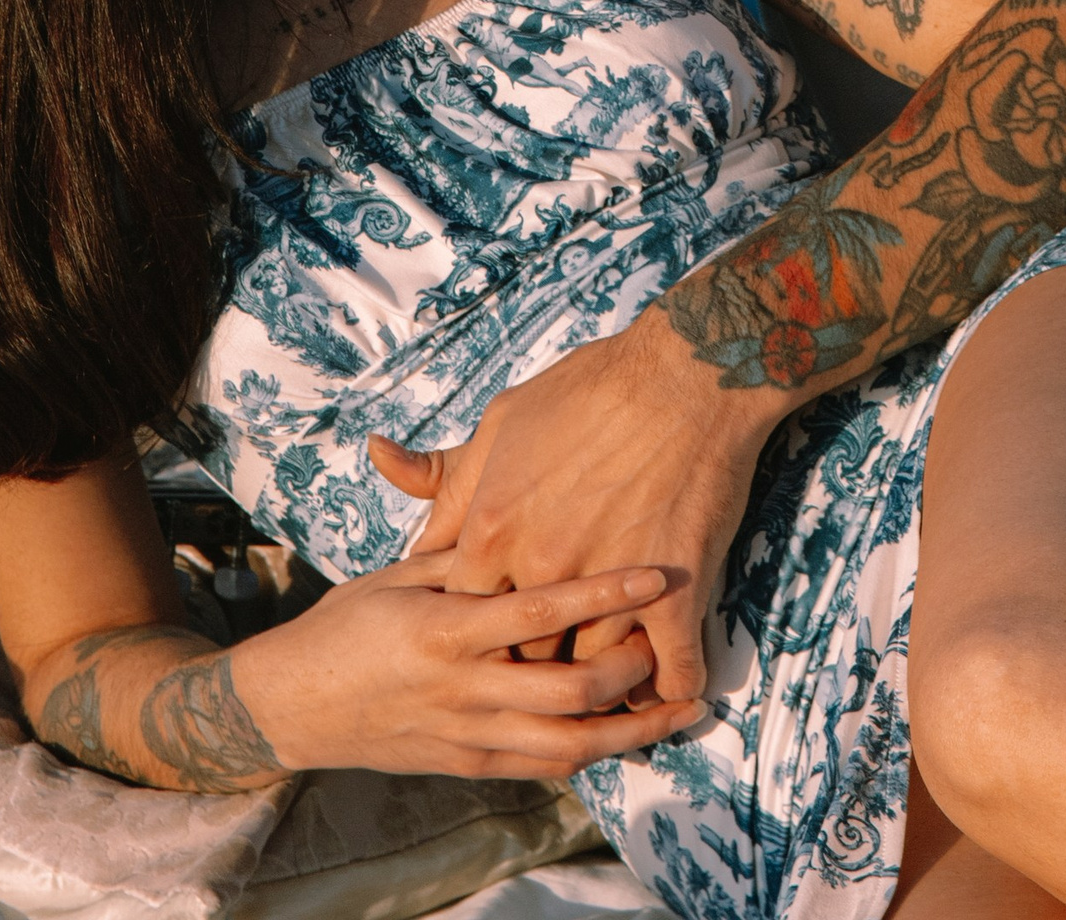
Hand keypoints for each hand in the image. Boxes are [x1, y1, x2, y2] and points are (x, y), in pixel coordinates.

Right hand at [230, 552, 699, 779]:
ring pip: (567, 745)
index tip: (656, 569)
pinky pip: (543, 765)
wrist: (295, 706)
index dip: (606, 591)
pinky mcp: (470, 766)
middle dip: (630, 668)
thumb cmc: (346, 626)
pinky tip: (630, 734)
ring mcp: (468, 736)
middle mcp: (462, 690)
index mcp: (446, 630)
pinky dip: (592, 752)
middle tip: (671, 636)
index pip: (542, 611)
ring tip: (680, 706)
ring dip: (630, 729)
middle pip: (567, 691)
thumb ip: (460, 553)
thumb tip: (515, 511)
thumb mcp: (397, 575)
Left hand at [371, 307, 790, 704]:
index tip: (493, 630)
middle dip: (530, 666)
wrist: (684, 373)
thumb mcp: (503, 419)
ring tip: (606, 691)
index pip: (463, 613)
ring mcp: (607, 587)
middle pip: (520, 656)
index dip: (478, 626)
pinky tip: (668, 692)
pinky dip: (670, 690)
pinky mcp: (673, 593)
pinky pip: (669, 671)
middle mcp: (542, 567)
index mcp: (493, 529)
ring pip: (590, 675)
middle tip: (544, 669)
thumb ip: (446, 468)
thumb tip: (381, 459)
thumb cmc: (590, 390)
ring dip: (601, 687)